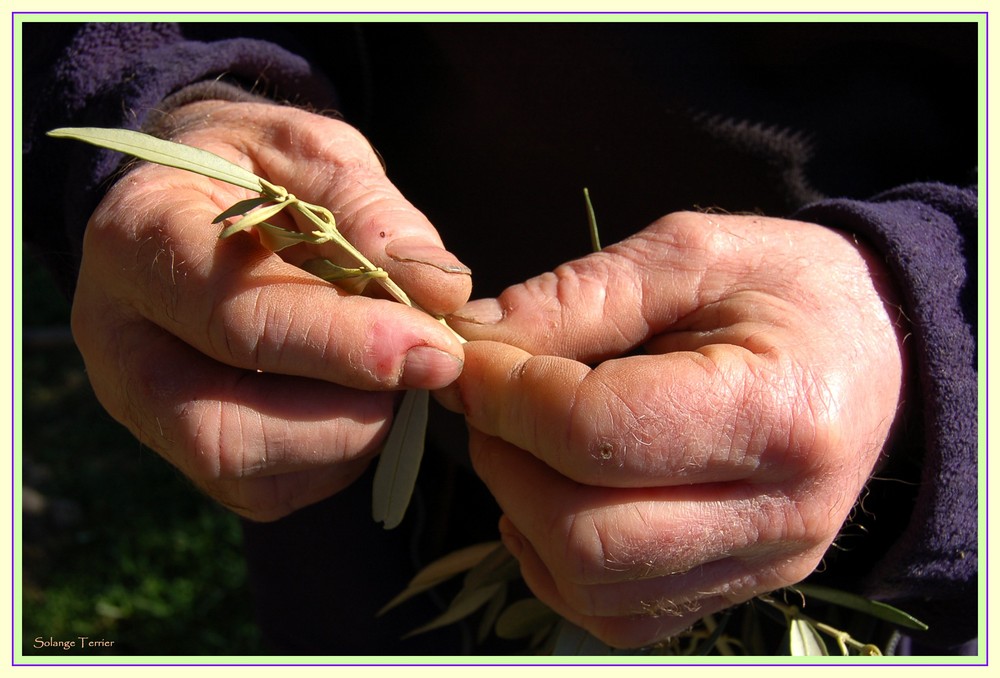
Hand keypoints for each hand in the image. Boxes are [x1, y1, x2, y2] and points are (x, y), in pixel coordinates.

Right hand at [70, 101, 469, 520]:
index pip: (237, 319)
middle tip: (428, 366)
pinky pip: (265, 491)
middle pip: (224, 430)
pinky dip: (337, 457)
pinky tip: (363, 397)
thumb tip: (442, 291)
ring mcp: (142, 406)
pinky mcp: (182, 447)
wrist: (196, 202)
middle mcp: (120, 340)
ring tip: (395, 369)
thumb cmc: (258, 172)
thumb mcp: (312, 152)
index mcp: (139, 241)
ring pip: (247, 473)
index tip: (434, 347)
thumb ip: (371, 211)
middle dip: (349, 413)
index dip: (345, 344)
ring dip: (350, 436)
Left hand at [444, 211, 904, 647]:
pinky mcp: (734, 592)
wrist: (879, 350)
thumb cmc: (787, 288)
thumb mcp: (691, 253)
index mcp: (777, 411)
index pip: (597, 432)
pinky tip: (551, 498)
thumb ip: (580, 295)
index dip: (507, 394)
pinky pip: (614, 616)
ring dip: (521, 515)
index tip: (471, 356)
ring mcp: (760, 568)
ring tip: (521, 444)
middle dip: (505, 463)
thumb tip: (472, 339)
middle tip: (490, 402)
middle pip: (585, 536)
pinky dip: (554, 565)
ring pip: (591, 589)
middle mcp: (780, 515)